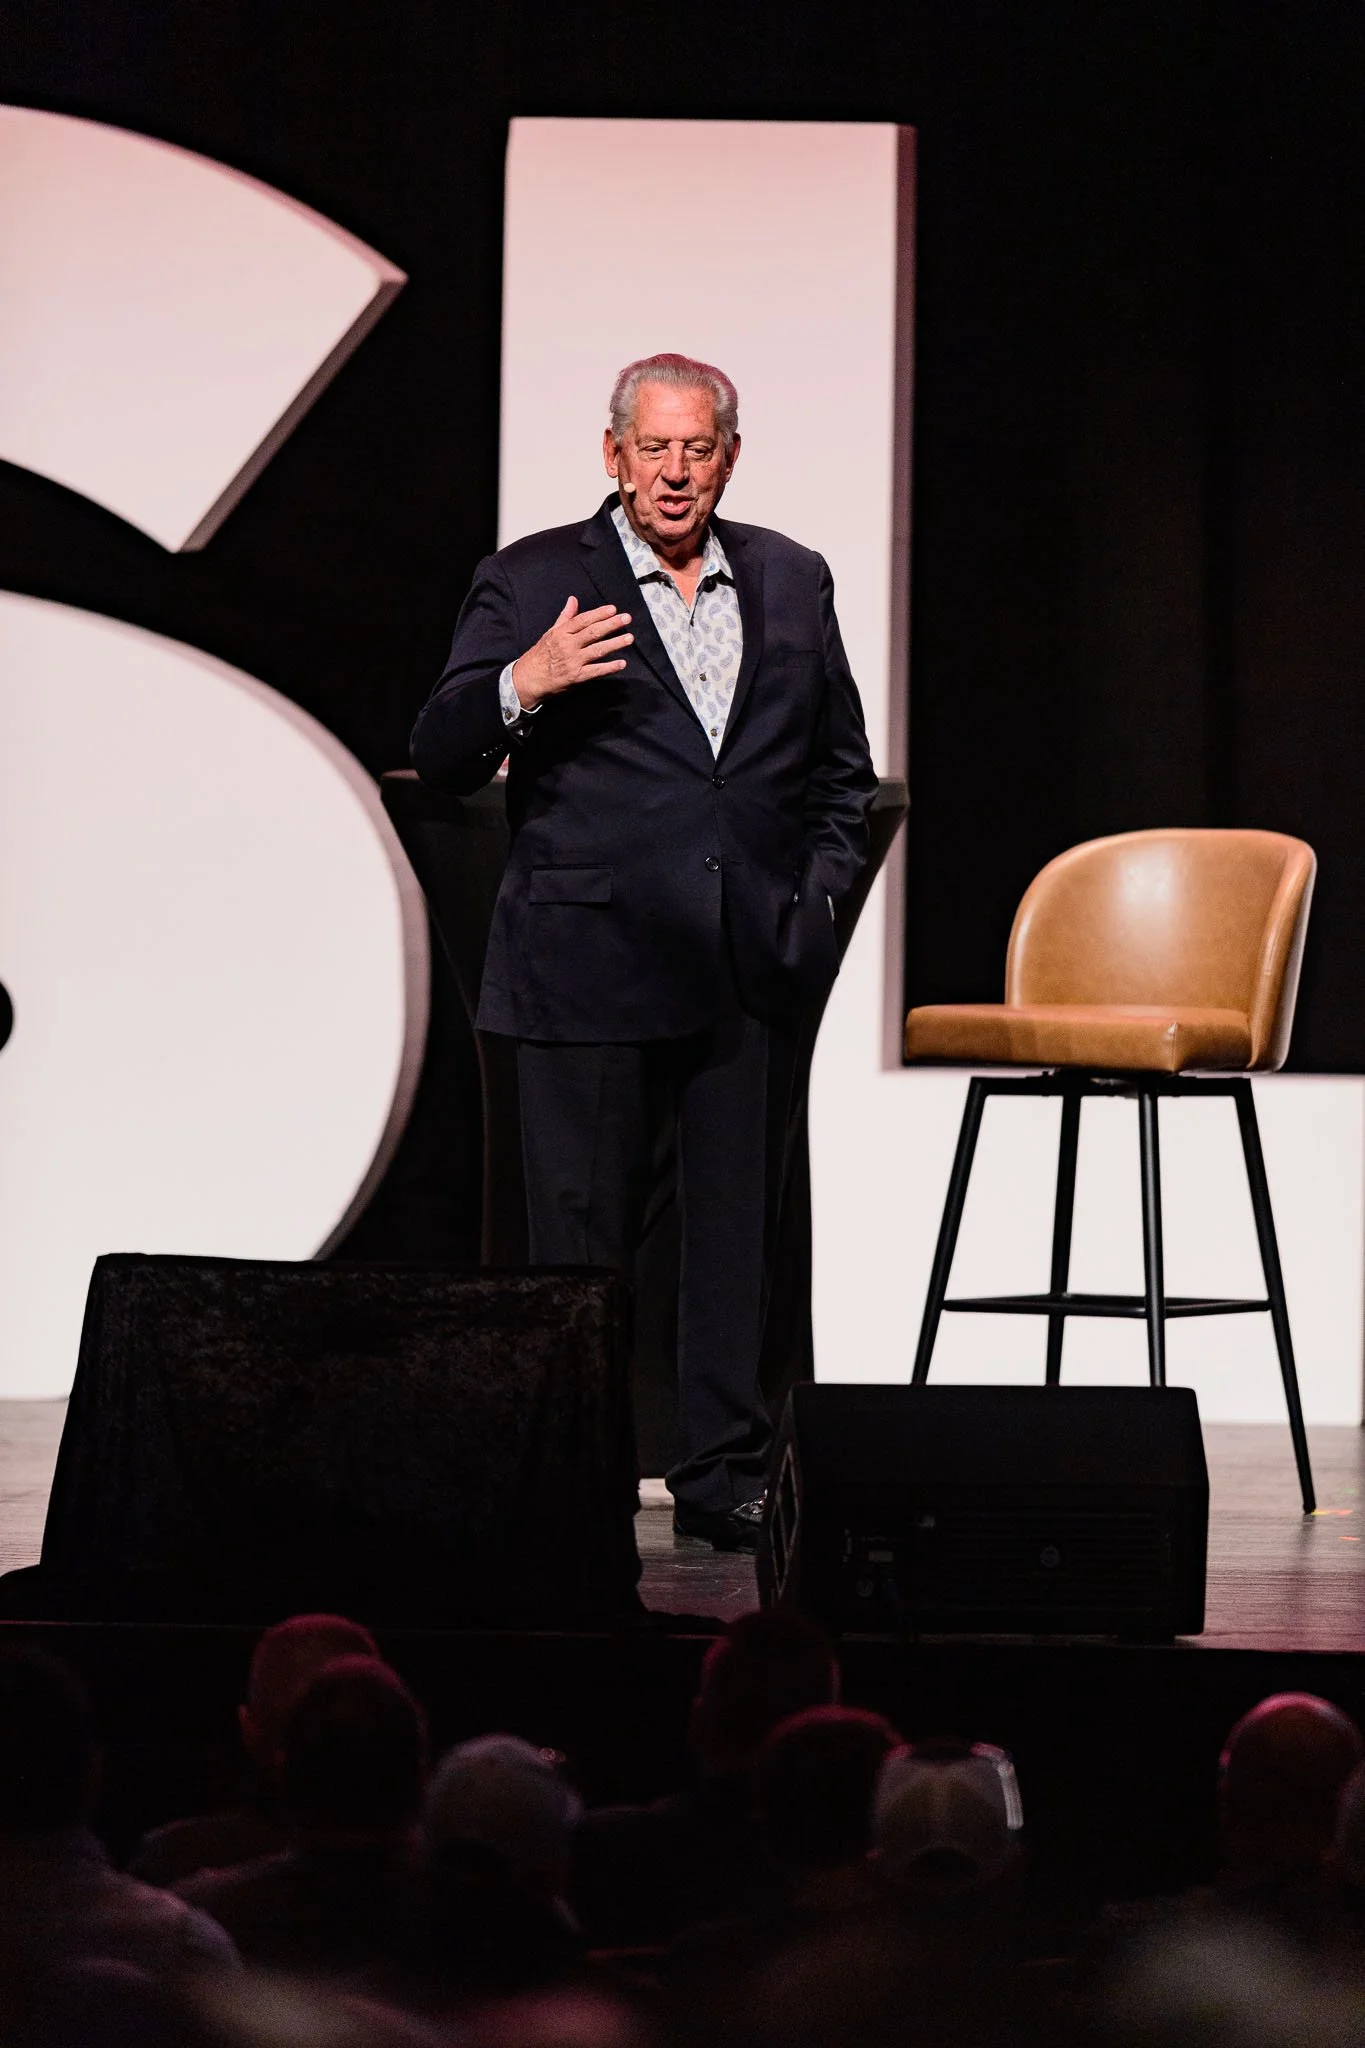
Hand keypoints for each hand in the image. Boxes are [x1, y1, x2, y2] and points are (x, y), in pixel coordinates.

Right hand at [511, 596, 632, 709]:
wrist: (528, 679)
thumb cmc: (540, 655)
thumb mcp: (550, 633)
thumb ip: (565, 617)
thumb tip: (573, 600)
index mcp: (561, 633)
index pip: (583, 620)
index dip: (599, 614)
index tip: (613, 609)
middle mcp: (567, 646)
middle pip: (593, 633)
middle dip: (611, 625)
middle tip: (626, 618)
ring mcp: (573, 661)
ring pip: (597, 650)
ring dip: (614, 644)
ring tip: (629, 638)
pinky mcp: (576, 677)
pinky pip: (596, 671)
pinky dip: (609, 667)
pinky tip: (622, 663)